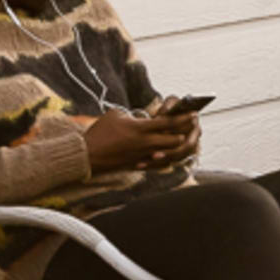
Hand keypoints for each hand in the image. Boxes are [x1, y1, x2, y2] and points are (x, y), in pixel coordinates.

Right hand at [83, 107, 203, 177]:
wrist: (86, 156)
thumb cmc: (99, 133)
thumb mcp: (116, 115)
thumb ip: (133, 114)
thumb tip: (143, 116)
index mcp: (140, 128)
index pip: (168, 123)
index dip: (183, 118)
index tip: (194, 114)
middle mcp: (144, 143)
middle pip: (174, 140)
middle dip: (185, 133)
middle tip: (192, 127)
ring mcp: (142, 156)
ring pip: (169, 153)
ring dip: (177, 146)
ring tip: (184, 139)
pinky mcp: (137, 165)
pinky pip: (158, 163)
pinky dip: (166, 157)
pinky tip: (170, 153)